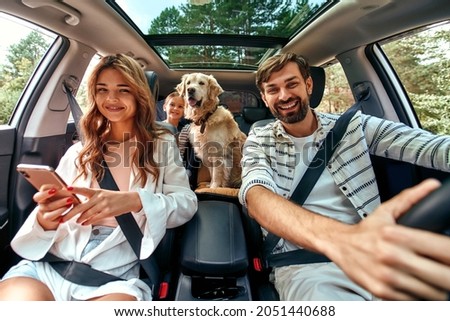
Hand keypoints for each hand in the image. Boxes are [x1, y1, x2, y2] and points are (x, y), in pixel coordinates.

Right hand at [34, 184, 76, 230]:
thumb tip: (67, 188)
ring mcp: (46, 215)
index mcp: (40, 198)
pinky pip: (57, 220)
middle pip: (48, 206)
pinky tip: (70, 212)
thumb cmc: (55, 197)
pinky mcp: (52, 221)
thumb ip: (58, 190)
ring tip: (70, 205)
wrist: (54, 209)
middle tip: (70, 198)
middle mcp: (41, 207)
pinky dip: (64, 216)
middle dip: (60, 202)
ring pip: (50, 215)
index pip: (37, 197)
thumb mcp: (55, 191)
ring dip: (61, 210)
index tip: (55, 189)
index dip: (45, 193)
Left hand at [61, 186, 141, 225]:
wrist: (129, 200)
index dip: (75, 189)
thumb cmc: (115, 197)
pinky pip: (95, 218)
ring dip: (79, 219)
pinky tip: (84, 223)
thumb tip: (80, 206)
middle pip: (81, 206)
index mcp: (97, 191)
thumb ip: (92, 198)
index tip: (66, 188)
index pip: (83, 190)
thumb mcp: (103, 194)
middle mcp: (99, 197)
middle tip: (62, 218)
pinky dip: (88, 222)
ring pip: (87, 214)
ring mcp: (103, 205)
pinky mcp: (108, 212)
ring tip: (75, 222)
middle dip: (70, 213)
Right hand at [331, 178, 449, 299]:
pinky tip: (418, 286)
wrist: (338, 245)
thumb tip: (433, 185)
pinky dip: (421, 296)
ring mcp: (388, 277)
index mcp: (397, 235)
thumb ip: (412, 198)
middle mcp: (392, 256)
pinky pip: (414, 300)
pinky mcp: (383, 292)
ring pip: (432, 292)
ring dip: (438, 288)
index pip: (443, 249)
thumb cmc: (365, 231)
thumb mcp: (387, 211)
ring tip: (434, 279)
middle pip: (442, 276)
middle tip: (447, 270)